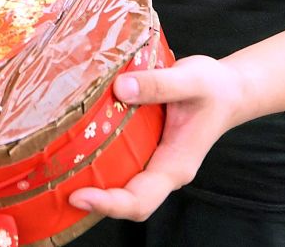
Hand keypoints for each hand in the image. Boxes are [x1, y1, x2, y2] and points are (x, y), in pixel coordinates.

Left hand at [69, 56, 246, 220]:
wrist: (228, 88)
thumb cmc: (214, 87)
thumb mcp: (191, 80)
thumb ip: (158, 84)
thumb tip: (121, 88)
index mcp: (175, 165)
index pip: (141, 200)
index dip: (110, 204)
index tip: (79, 195)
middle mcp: (162, 170)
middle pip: (127, 199)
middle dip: (94, 199)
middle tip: (56, 185)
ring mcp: (153, 160)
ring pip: (120, 183)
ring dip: (92, 181)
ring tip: (56, 170)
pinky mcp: (144, 146)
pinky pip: (119, 161)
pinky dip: (97, 159)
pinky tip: (73, 144)